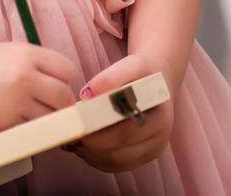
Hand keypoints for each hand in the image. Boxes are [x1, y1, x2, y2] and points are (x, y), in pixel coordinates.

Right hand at [0, 41, 81, 131]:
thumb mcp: (20, 52)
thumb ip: (45, 66)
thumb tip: (70, 88)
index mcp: (30, 56)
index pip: (69, 71)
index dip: (67, 79)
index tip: (60, 83)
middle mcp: (24, 77)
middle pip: (63, 97)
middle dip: (63, 103)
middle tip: (56, 104)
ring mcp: (13, 102)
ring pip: (49, 118)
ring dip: (49, 118)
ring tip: (37, 110)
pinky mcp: (3, 122)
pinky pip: (30, 129)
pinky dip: (30, 127)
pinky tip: (20, 117)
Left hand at [69, 53, 175, 173]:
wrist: (158, 81)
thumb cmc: (143, 73)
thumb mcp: (132, 64)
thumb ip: (111, 77)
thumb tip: (88, 95)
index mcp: (160, 118)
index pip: (125, 133)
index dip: (98, 131)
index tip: (78, 122)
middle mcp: (160, 139)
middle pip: (118, 153)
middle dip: (91, 145)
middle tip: (70, 133)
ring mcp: (150, 152)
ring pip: (113, 162)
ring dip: (90, 153)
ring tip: (74, 137)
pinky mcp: (141, 159)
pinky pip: (113, 165)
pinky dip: (94, 157)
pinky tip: (84, 142)